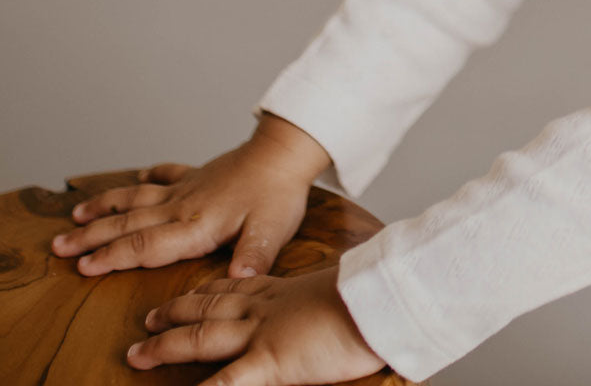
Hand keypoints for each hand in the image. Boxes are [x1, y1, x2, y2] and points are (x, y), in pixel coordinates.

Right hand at [51, 115, 329, 278]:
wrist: (287, 149)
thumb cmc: (279, 192)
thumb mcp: (271, 231)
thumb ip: (252, 257)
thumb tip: (239, 281)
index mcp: (196, 225)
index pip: (146, 245)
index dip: (114, 256)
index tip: (84, 266)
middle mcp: (184, 206)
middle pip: (130, 223)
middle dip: (93, 236)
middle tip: (59, 246)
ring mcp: (190, 188)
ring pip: (139, 198)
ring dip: (108, 206)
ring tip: (77, 215)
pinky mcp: (201, 174)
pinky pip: (168, 174)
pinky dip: (151, 176)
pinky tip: (140, 177)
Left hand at [126, 266, 385, 384]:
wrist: (379, 298)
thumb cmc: (374, 296)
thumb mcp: (346, 294)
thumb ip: (328, 303)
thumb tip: (330, 312)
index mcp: (286, 292)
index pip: (240, 287)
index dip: (211, 289)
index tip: (193, 291)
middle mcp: (267, 309)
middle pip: (212, 307)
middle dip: (177, 312)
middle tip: (148, 319)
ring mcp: (263, 334)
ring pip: (204, 336)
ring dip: (168, 345)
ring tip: (138, 353)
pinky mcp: (269, 362)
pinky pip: (225, 382)